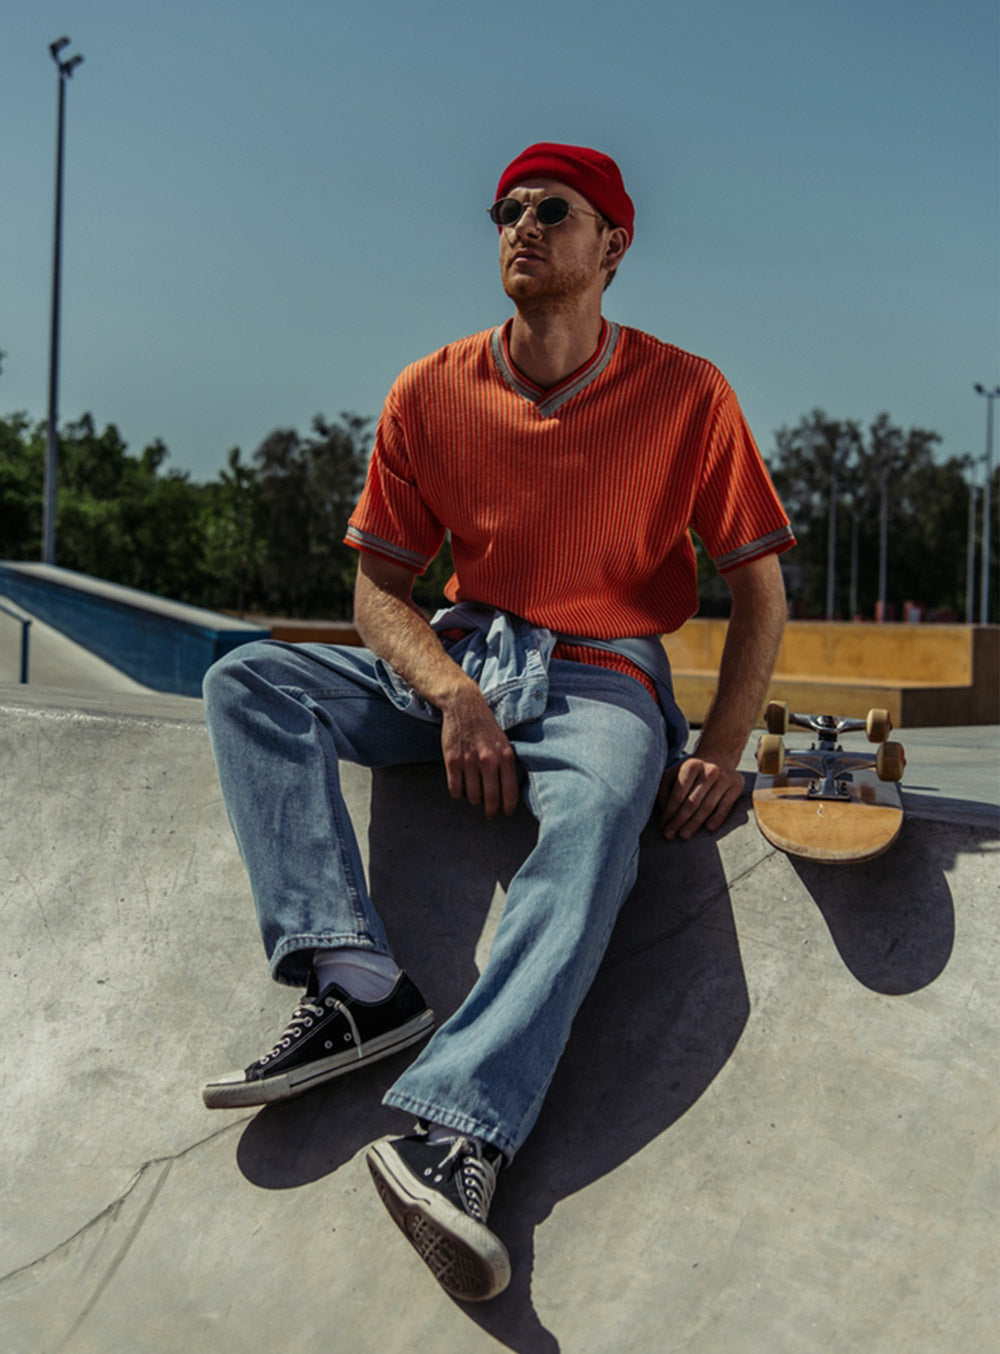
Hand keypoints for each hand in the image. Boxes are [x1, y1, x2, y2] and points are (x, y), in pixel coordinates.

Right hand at [440, 687, 518, 818]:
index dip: (508, 807)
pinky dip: (458, 794)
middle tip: (489, 813)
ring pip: (473, 796)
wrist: (464, 706)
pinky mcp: (452, 760)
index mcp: (505, 756)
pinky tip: (461, 789)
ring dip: (474, 800)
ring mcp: (469, 761)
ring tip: (475, 796)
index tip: (506, 813)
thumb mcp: (504, 742)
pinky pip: (455, 789)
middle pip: (491, 799)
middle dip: (491, 811)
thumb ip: (507, 764)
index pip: (510, 792)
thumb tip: (509, 791)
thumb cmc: (486, 727)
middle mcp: (488, 760)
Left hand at [657, 756, 743, 840]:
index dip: (669, 812)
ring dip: (694, 823)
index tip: (662, 826)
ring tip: (684, 835)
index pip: (678, 794)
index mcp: (691, 766)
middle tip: (670, 835)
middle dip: (679, 821)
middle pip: (692, 802)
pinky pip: (726, 806)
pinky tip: (708, 828)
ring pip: (708, 806)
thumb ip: (664, 788)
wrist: (719, 757)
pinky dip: (717, 818)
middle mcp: (709, 770)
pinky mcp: (736, 786)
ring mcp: (725, 778)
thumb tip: (663, 809)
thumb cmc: (692, 771)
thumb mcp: (675, 772)